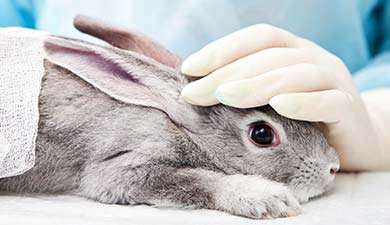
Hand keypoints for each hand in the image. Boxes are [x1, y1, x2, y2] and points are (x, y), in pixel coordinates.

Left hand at [180, 24, 386, 170]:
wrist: (354, 137)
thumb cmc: (302, 117)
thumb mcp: (272, 97)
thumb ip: (246, 87)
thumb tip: (199, 87)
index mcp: (292, 50)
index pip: (256, 38)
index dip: (222, 49)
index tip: (189, 69)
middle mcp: (313, 58)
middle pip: (268, 57)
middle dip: (226, 74)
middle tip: (194, 93)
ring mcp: (333, 80)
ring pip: (294, 74)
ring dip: (256, 85)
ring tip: (223, 97)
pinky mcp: (348, 108)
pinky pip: (327, 102)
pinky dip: (302, 103)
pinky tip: (279, 106)